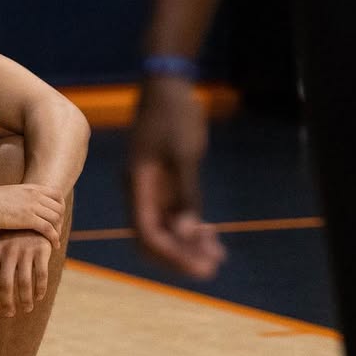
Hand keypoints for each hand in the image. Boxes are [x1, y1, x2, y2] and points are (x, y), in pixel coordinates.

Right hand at [0, 182, 63, 246]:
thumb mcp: (12, 193)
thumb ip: (23, 197)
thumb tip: (24, 204)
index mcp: (32, 187)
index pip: (57, 195)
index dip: (60, 208)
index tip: (56, 219)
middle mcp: (35, 194)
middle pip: (59, 208)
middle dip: (61, 222)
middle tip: (56, 233)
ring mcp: (32, 205)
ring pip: (56, 218)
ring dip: (58, 231)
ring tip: (55, 241)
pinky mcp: (27, 218)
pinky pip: (49, 229)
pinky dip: (54, 238)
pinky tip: (54, 245)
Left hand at [0, 231, 52, 315]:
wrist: (32, 218)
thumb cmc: (10, 238)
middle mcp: (8, 250)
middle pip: (6, 284)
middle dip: (7, 303)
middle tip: (10, 314)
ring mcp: (25, 249)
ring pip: (24, 282)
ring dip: (25, 300)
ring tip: (27, 309)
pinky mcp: (42, 249)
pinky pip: (41, 274)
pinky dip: (40, 288)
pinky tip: (39, 297)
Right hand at [126, 77, 224, 279]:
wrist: (168, 86)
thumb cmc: (174, 115)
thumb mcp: (185, 154)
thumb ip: (187, 195)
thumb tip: (187, 233)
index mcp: (138, 184)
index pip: (148, 233)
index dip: (171, 255)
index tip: (199, 268)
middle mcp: (140, 191)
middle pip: (153, 238)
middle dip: (180, 256)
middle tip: (211, 269)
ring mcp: (152, 188)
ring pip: (165, 229)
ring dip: (188, 245)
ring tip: (217, 257)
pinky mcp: (164, 183)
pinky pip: (174, 214)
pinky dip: (190, 228)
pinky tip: (212, 236)